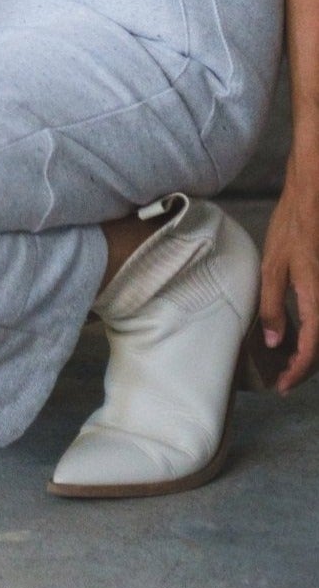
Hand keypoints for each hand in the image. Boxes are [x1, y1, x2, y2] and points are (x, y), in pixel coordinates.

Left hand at [259, 164, 318, 393]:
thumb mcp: (273, 266)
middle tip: (281, 380)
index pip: (311, 350)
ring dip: (306, 353)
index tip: (281, 386)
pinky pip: (318, 320)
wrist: (310, 202)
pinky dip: (308, 334)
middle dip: (302, 368)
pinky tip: (292, 335)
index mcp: (315, 301)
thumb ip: (273, 305)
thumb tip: (274, 342)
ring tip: (285, 363)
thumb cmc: (290, 230)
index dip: (296, 372)